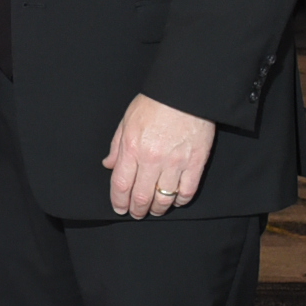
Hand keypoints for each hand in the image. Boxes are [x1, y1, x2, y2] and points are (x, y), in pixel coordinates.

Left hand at [102, 93, 215, 217]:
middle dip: (137, 210)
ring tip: (154, 210)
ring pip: (164, 198)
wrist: (185, 91)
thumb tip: (109, 165)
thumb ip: (117, 146)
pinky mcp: (196, 162)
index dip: (119, 201)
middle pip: (141, 196)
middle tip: (136, 213)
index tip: (119, 208)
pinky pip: (187, 191)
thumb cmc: (155, 103)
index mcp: (131, 148)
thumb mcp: (127, 120)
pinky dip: (180, 201)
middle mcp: (151, 158)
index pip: (121, 185)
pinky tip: (175, 201)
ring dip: (157, 209)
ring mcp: (175, 162)